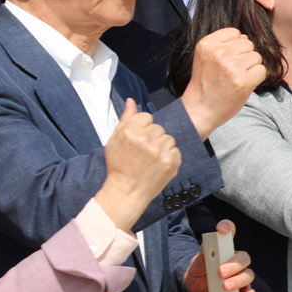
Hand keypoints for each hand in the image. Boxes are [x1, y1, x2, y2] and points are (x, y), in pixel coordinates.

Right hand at [94, 98, 181, 229]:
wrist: (126, 191)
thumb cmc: (119, 165)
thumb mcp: (115, 140)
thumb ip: (126, 118)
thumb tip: (131, 101)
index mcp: (130, 131)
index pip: (146, 117)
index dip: (143, 128)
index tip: (138, 139)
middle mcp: (145, 139)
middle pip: (158, 127)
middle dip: (152, 137)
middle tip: (143, 152)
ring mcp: (159, 151)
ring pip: (168, 138)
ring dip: (162, 146)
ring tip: (151, 159)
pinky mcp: (171, 161)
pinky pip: (176, 150)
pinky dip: (169, 156)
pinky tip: (158, 165)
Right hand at [179, 28, 266, 137]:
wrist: (200, 110)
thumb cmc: (205, 84)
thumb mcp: (206, 58)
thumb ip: (223, 45)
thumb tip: (245, 37)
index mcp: (207, 44)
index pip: (234, 32)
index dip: (234, 46)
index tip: (226, 59)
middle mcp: (219, 53)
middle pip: (248, 43)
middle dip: (244, 56)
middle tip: (232, 71)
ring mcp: (231, 66)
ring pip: (256, 56)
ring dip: (251, 67)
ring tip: (237, 78)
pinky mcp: (243, 81)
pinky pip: (262, 70)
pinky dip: (257, 78)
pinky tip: (244, 84)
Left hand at [185, 219, 256, 291]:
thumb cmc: (197, 275)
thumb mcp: (195, 265)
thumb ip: (202, 256)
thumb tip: (206, 245)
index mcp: (223, 251)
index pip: (229, 234)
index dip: (228, 228)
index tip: (221, 229)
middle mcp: (234, 262)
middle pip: (244, 258)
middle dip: (234, 265)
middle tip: (221, 272)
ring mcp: (239, 277)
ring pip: (248, 275)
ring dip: (239, 280)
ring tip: (226, 287)